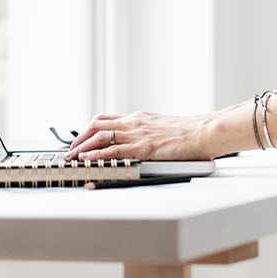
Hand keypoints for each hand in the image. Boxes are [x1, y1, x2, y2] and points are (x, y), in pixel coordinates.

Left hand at [67, 111, 213, 161]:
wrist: (206, 131)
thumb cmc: (191, 133)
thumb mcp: (163, 128)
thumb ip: (148, 132)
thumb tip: (141, 142)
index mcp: (139, 118)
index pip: (105, 119)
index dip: (88, 130)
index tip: (80, 139)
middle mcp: (135, 122)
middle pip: (96, 125)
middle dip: (79, 138)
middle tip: (70, 150)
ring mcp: (138, 134)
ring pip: (101, 136)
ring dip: (82, 147)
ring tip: (71, 156)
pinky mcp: (145, 147)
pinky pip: (114, 150)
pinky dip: (97, 154)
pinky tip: (86, 159)